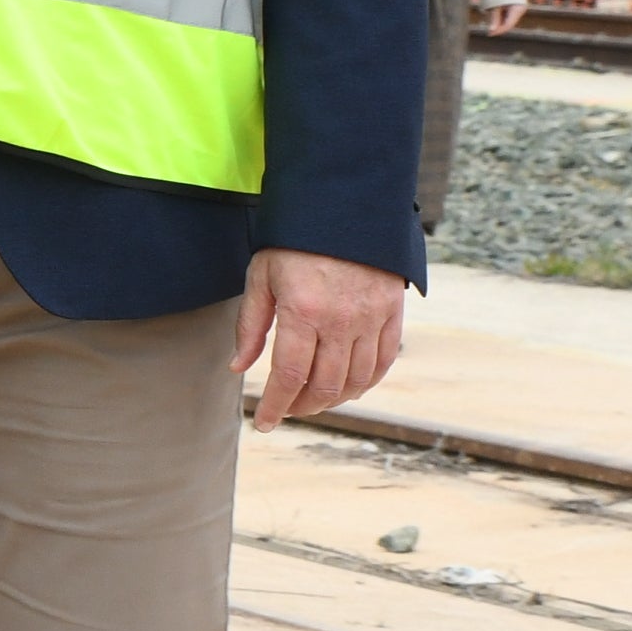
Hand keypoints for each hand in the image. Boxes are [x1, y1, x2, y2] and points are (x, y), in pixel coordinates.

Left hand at [238, 248, 408, 428]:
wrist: (345, 207)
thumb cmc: (294, 242)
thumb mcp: (261, 276)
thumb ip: (250, 325)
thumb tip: (239, 367)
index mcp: (303, 312)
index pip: (288, 376)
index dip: (275, 406)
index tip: (263, 423)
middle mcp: (341, 321)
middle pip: (324, 386)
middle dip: (302, 406)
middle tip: (287, 409)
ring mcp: (371, 319)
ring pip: (356, 380)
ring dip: (333, 399)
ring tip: (312, 400)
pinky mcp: (392, 313)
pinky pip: (383, 362)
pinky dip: (366, 382)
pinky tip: (348, 387)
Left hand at [478, 0, 525, 35]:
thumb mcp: (495, 4)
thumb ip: (494, 17)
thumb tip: (492, 31)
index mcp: (518, 9)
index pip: (508, 25)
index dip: (499, 31)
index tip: (489, 34)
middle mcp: (520, 9)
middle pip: (508, 23)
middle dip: (498, 26)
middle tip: (487, 29)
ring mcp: (518, 7)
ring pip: (507, 18)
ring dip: (498, 20)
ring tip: (489, 13)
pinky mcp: (514, 4)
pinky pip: (506, 13)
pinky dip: (499, 15)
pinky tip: (492, 11)